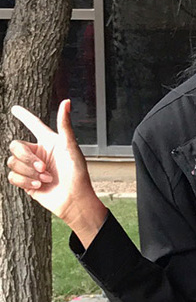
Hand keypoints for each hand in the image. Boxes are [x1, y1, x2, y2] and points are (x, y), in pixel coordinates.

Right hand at [7, 100, 106, 243]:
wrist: (73, 199)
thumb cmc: (77, 174)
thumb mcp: (71, 148)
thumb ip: (65, 125)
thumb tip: (66, 102)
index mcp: (50, 142)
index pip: (34, 125)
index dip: (24, 116)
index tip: (15, 109)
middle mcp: (38, 152)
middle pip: (15, 145)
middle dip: (28, 158)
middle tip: (44, 168)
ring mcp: (30, 167)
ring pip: (12, 162)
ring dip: (30, 172)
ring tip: (47, 179)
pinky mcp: (25, 181)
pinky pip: (12, 176)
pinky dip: (25, 181)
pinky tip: (39, 185)